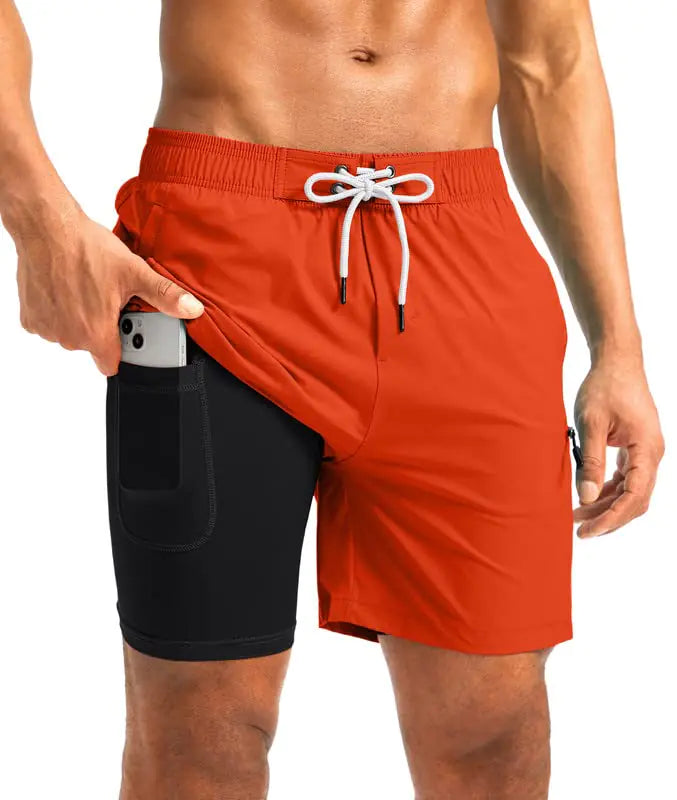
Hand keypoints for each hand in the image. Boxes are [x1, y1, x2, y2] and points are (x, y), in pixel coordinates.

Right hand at [12, 193, 203, 374]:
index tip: (128, 334)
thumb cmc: (86, 248)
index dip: (122, 350)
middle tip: (108, 300)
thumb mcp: (135, 273)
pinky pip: (50, 323)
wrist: (47, 227)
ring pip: (70, 333)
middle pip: (92, 346)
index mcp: (95, 333)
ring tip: (87, 289)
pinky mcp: (30, 317)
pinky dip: (58, 310)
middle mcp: (69, 337)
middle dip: (102, 327)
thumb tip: (192, 308)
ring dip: (79, 318)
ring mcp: (47, 328)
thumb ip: (165, 296)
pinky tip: (67, 288)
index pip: (112, 364)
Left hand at [573, 354, 663, 537]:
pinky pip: (626, 479)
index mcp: (646, 448)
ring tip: (576, 516)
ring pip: (631, 491)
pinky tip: (588, 497)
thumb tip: (586, 497)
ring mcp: (646, 452)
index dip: (611, 518)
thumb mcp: (591, 424)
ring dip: (606, 506)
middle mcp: (652, 454)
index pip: (634, 496)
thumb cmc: (604, 387)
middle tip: (579, 530)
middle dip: (608, 518)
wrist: (617, 362)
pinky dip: (608, 491)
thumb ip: (589, 461)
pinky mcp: (636, 449)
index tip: (588, 531)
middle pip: (636, 500)